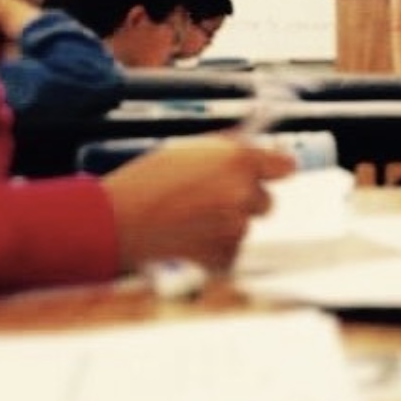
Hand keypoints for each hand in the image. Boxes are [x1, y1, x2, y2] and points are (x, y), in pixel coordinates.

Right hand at [103, 134, 296, 272]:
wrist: (115, 224)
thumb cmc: (144, 183)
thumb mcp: (187, 150)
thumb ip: (225, 148)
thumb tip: (252, 144)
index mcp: (237, 160)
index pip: (285, 166)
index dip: (275, 170)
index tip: (270, 173)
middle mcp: (242, 193)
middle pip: (266, 201)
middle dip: (245, 201)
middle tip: (212, 200)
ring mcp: (235, 227)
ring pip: (243, 226)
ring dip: (224, 225)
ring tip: (187, 221)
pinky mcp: (224, 256)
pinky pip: (230, 251)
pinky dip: (213, 248)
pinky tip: (186, 239)